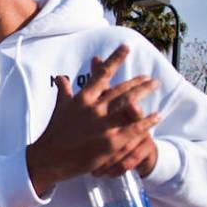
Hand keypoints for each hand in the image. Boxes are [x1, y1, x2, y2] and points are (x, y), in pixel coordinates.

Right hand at [27, 45, 159, 193]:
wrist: (49, 158)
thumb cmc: (54, 133)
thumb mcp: (59, 109)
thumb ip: (63, 91)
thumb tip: (60, 77)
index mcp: (82, 99)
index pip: (101, 74)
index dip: (115, 59)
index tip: (125, 48)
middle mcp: (94, 108)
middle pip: (121, 89)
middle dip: (138, 81)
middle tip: (150, 78)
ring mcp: (103, 125)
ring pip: (130, 104)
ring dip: (144, 93)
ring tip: (154, 86)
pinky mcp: (111, 141)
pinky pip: (134, 128)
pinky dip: (147, 121)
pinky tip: (157, 115)